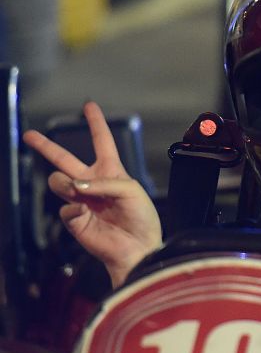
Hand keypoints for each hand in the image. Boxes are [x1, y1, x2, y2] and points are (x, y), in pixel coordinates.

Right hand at [23, 102, 161, 287]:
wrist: (137, 247)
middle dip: (45, 146)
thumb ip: (104, 182)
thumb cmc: (140, 218)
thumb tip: (74, 184)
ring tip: (79, 192)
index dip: (96, 123)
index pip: (102, 142)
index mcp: (111, 171)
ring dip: (66, 183)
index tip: (89, 105)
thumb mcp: (132, 191)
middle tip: (29, 136)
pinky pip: (65, 207)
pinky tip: (86, 214)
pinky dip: (75, 208)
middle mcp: (93, 183)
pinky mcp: (73, 219)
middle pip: (64, 159)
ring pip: (58, 181)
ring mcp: (80, 200)